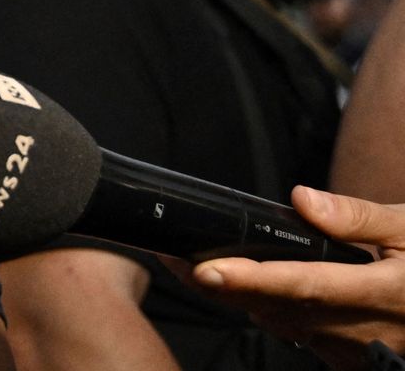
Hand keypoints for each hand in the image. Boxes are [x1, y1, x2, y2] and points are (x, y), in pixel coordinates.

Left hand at [192, 188, 404, 369]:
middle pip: (275, 308)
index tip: (205, 270)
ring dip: (243, 299)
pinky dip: (275, 314)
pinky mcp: (352, 363)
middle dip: (222, 285)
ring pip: (281, 325)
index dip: (252, 279)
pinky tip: (255, 290)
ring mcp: (356, 352)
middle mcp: (363, 329)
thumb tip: (302, 198)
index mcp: (382, 291)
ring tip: (200, 267)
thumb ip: (357, 216)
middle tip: (171, 255)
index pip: (303, 285)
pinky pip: (299, 339)